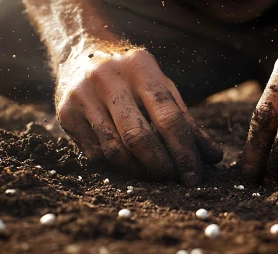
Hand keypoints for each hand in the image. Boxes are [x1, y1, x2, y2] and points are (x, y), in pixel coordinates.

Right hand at [56, 42, 221, 185]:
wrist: (81, 51)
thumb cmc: (133, 75)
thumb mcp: (162, 85)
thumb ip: (187, 120)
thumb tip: (213, 157)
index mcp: (140, 68)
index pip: (168, 117)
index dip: (184, 151)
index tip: (194, 176)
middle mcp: (108, 79)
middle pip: (138, 138)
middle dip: (160, 165)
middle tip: (173, 177)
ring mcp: (82, 96)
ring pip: (115, 150)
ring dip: (138, 170)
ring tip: (153, 172)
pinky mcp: (65, 114)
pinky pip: (95, 154)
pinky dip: (116, 165)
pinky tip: (128, 162)